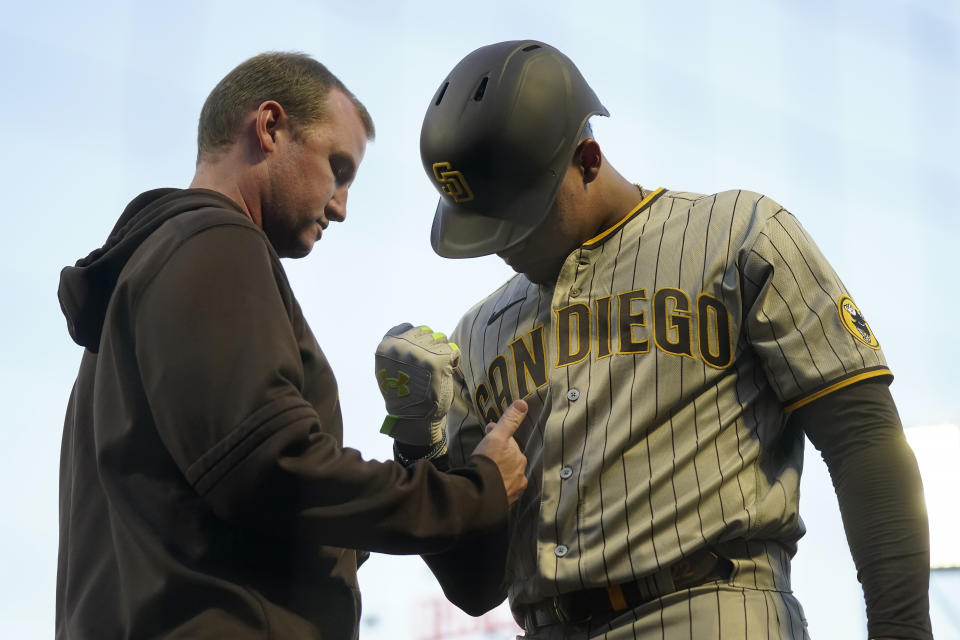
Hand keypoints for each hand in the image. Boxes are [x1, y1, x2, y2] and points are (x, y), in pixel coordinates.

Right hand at [375, 323, 459, 455]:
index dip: (417, 340)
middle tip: (429, 366)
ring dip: (442, 352)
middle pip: (426, 331)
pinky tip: (445, 372)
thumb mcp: (388, 367)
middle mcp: (401, 347)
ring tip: (436, 370)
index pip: (408, 327)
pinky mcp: (437, 360)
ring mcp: (419, 353)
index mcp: (386, 347)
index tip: (419, 354)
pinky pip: (453, 350)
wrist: (414, 418)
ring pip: (440, 338)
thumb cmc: (403, 393)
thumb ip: (396, 348)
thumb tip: (410, 330)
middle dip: (431, 346)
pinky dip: (453, 361)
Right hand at [473, 399, 528, 504]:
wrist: (479, 494)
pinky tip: (487, 487)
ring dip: (499, 473)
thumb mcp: (497, 437)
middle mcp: (520, 475)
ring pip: (506, 477)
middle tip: (486, 454)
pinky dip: (496, 487)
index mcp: (518, 458)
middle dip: (500, 456)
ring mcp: (513, 491)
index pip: (510, 445)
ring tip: (485, 473)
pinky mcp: (505, 503)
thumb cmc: (488, 463)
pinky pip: (502, 492)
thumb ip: (509, 421)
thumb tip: (523, 403)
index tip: (489, 436)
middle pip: (510, 461)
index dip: (499, 439)